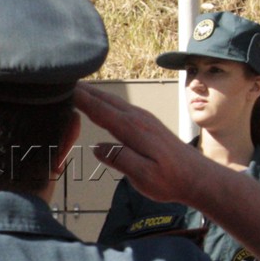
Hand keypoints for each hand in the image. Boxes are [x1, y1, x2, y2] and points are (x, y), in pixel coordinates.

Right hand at [75, 84, 209, 205]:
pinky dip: (105, 100)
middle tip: (60, 80)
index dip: (80, 99)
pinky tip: (100, 102)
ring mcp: (144, 119)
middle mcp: (138, 119)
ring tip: (75, 87)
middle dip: (83, 90)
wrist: (199, 177)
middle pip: (105, 99)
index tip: (62, 88)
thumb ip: (120, 160)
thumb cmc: (171, 180)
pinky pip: (121, 105)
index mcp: (133, 130)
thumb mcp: (144, 177)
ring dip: (94, 93)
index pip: (100, 110)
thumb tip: (97, 148)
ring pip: (113, 100)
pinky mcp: (148, 123)